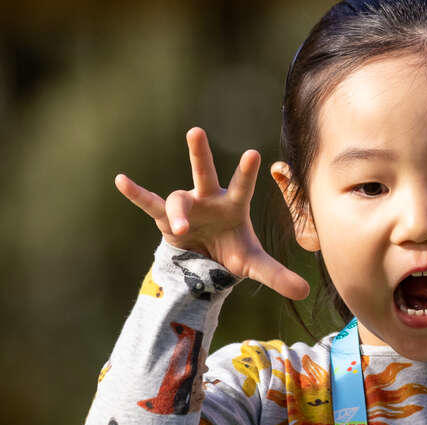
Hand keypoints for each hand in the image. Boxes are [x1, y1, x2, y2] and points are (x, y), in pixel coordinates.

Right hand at [116, 127, 309, 299]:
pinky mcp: (165, 218)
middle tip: (195, 131)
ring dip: (178, 213)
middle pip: (204, 172)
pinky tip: (120, 180)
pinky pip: (149, 204)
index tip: (253, 154)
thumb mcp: (254, 265)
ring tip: (181, 229)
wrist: (206, 261)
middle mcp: (209, 199)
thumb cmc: (232, 251)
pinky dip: (136, 194)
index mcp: (234, 205)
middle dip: (199, 153)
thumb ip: (277, 275)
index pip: (242, 186)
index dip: (247, 172)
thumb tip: (305, 291)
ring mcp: (187, 205)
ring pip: (177, 200)